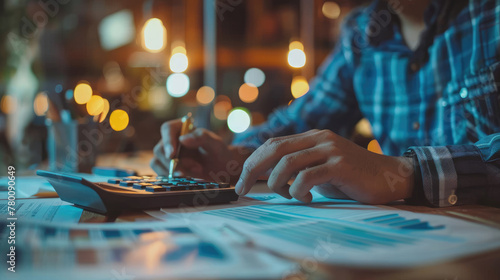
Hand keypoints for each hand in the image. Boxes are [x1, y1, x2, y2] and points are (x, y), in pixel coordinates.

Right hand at [150, 119, 250, 183]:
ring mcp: (168, 154)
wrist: (221, 168)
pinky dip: (173, 177)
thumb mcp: (215, 143)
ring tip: (197, 172)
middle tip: (198, 168)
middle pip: (160, 149)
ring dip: (175, 171)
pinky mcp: (167, 167)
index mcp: (182, 128)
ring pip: (158, 162)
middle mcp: (172, 140)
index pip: (167, 129)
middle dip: (176, 162)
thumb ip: (202, 137)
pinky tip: (188, 177)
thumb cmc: (218, 151)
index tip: (172, 154)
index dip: (167, 141)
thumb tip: (182, 139)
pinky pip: (161, 172)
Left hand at [235, 129, 414, 203]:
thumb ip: (298, 167)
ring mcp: (330, 149)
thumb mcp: (319, 168)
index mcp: (310, 137)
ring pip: (288, 163)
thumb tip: (267, 177)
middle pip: (274, 150)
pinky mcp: (340, 164)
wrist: (390, 177)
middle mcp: (318, 138)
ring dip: (278, 183)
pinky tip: (307, 199)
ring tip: (287, 195)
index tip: (241, 182)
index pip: (272, 144)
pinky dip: (299, 191)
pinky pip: (308, 177)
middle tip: (243, 189)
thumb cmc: (351, 177)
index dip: (252, 162)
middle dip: (252, 170)